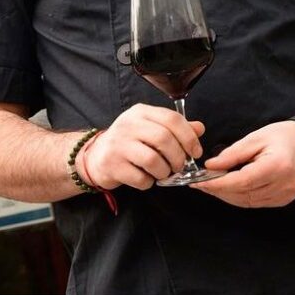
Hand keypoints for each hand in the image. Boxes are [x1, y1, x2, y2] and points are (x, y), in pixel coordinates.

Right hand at [80, 103, 203, 190]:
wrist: (96, 156)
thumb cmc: (129, 142)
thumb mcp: (150, 128)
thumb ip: (175, 128)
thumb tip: (199, 128)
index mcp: (141, 112)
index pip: (171, 119)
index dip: (189, 136)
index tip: (196, 151)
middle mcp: (129, 124)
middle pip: (164, 139)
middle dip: (178, 157)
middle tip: (179, 166)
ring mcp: (119, 144)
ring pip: (153, 160)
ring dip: (164, 172)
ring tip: (162, 173)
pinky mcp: (112, 165)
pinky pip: (140, 179)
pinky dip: (148, 182)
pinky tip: (145, 178)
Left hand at [191, 120, 294, 206]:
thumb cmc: (281, 135)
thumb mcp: (255, 138)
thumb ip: (232, 154)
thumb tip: (210, 166)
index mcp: (276, 166)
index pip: (242, 181)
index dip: (219, 184)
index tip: (200, 182)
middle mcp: (283, 185)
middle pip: (243, 194)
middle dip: (219, 190)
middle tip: (201, 183)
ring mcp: (285, 196)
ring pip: (248, 202)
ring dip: (228, 195)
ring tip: (212, 185)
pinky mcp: (284, 200)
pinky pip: (256, 203)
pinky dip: (240, 197)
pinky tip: (229, 188)